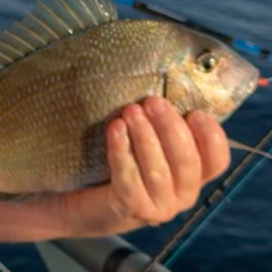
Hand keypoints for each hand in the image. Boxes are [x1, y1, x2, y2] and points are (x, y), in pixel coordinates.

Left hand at [0, 98, 229, 242]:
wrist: (54, 192)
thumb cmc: (94, 154)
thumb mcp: (128, 128)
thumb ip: (149, 108)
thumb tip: (156, 57)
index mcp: (184, 175)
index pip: (216, 161)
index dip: (211, 136)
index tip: (194, 110)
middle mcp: (176, 197)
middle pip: (192, 165)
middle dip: (172, 129)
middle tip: (149, 101)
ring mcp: (153, 210)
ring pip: (164, 176)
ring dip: (148, 140)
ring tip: (129, 112)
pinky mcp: (125, 213)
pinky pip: (132, 184)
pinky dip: (124, 155)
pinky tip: (114, 131)